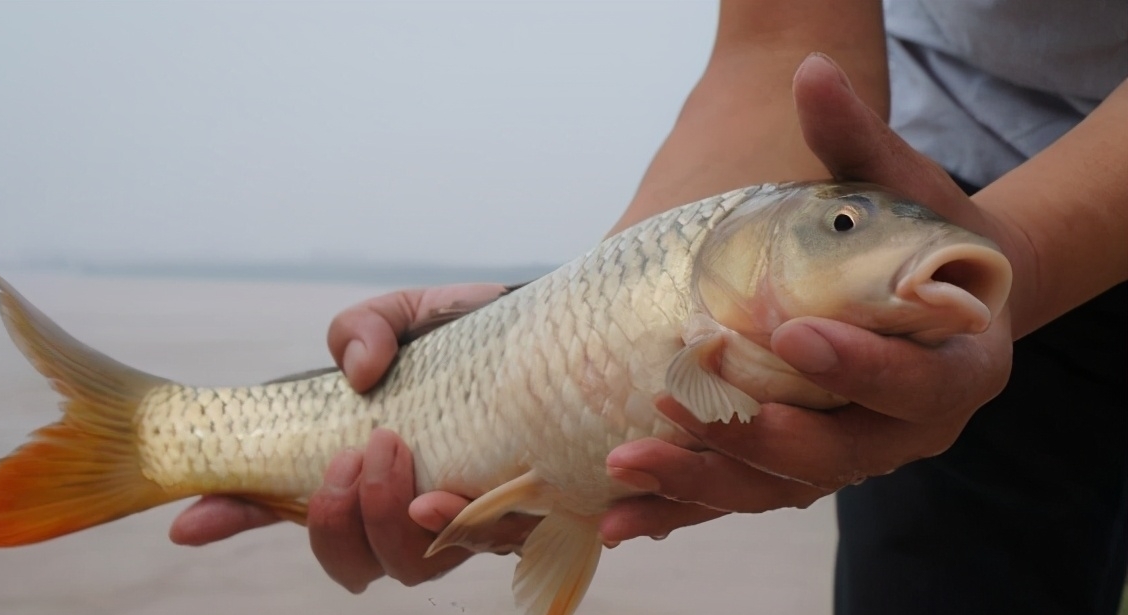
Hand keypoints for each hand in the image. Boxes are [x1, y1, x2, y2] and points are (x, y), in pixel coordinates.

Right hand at [170, 284, 536, 591]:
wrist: (559, 333)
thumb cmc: (469, 332)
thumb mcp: (402, 314)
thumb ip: (362, 329)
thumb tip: (357, 371)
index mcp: (356, 464)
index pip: (284, 507)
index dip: (235, 519)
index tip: (192, 522)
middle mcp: (401, 504)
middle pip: (351, 561)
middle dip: (333, 521)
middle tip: (351, 455)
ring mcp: (457, 519)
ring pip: (408, 564)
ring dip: (387, 518)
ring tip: (396, 451)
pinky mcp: (518, 515)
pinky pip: (483, 544)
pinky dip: (457, 523)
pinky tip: (449, 493)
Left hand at [599, 53, 1019, 541]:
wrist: (931, 301)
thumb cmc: (921, 239)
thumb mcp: (902, 190)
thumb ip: (857, 142)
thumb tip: (811, 71)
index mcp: (955, 368)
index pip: (913, 382)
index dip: (859, 368)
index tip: (793, 336)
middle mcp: (906, 432)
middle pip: (835, 457)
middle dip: (755, 436)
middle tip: (682, 403)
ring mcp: (849, 459)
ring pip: (777, 489)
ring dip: (701, 482)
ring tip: (626, 465)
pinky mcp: (798, 470)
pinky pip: (741, 498)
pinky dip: (682, 510)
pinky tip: (620, 518)